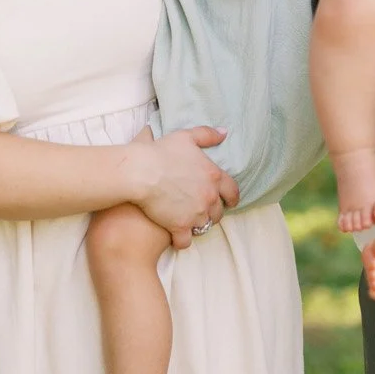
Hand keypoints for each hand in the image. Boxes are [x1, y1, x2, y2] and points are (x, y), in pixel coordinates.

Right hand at [131, 126, 238, 248]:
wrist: (142, 172)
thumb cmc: (161, 152)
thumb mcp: (186, 137)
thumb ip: (207, 135)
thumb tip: (225, 133)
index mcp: (213, 176)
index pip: (232, 192)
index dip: (231, 198)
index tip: (229, 202)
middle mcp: (209, 197)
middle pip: (218, 212)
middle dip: (212, 213)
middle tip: (201, 211)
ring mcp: (196, 213)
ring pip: (204, 227)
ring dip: (198, 225)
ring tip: (188, 222)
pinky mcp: (180, 226)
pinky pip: (186, 241)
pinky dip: (182, 240)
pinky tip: (176, 237)